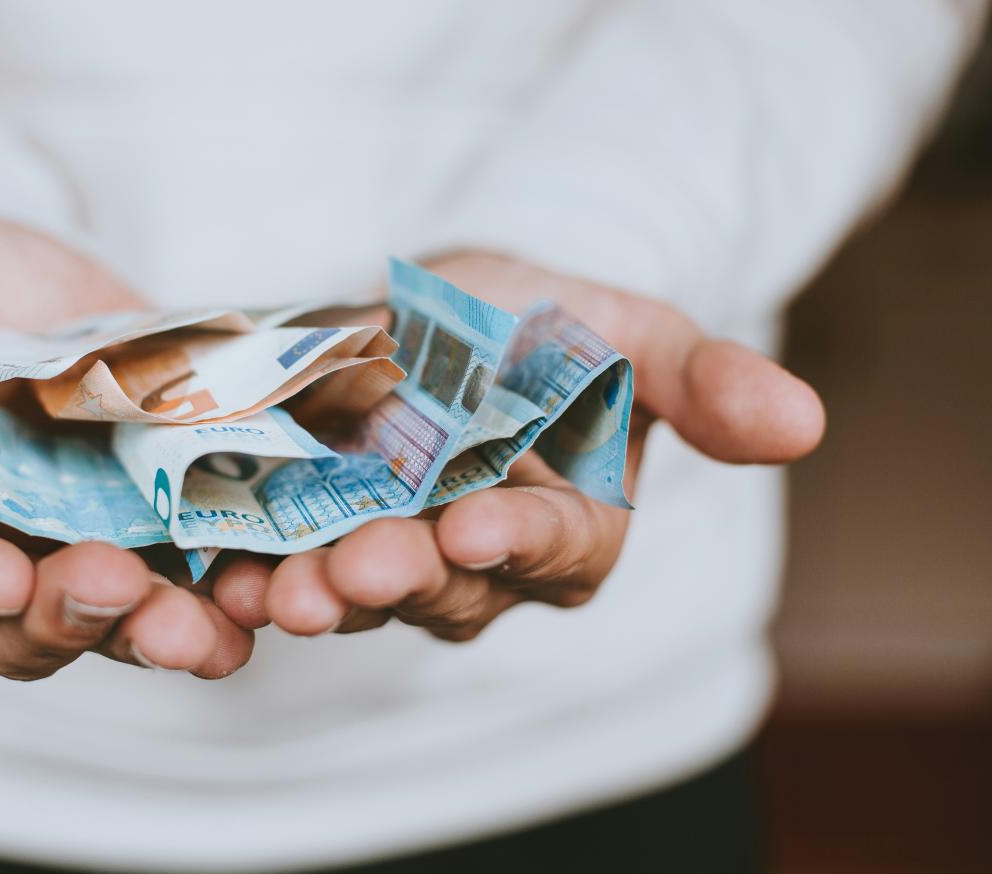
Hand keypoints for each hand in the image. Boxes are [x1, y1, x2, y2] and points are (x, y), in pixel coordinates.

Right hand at [0, 206, 252, 678]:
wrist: (38, 285)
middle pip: (23, 622)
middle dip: (68, 618)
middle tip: (114, 591)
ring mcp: (91, 544)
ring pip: (121, 621)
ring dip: (164, 634)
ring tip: (209, 632)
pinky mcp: (169, 524)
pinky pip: (200, 577)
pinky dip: (234, 594)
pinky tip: (276, 594)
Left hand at [204, 251, 825, 639]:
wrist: (450, 307)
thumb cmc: (554, 320)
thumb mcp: (630, 326)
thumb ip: (701, 379)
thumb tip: (804, 424)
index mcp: (572, 527)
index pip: (556, 549)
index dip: (520, 541)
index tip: (477, 524)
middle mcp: (483, 564)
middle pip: (446, 588)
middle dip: (400, 578)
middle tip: (350, 570)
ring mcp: (395, 555)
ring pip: (362, 594)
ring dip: (318, 594)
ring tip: (273, 587)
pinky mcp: (316, 535)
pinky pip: (288, 565)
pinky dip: (253, 572)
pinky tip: (217, 569)